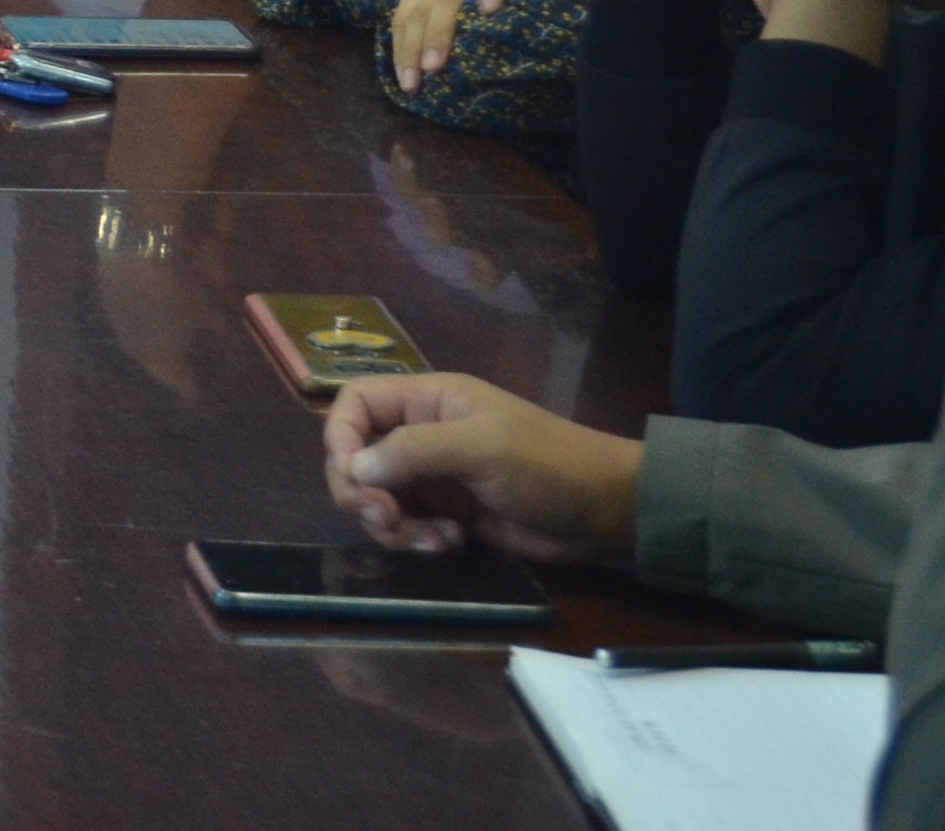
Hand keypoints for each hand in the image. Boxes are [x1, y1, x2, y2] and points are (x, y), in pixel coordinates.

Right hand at [323, 371, 642, 563]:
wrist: (604, 512)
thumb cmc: (548, 464)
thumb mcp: (481, 447)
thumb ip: (414, 451)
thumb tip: (353, 469)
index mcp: (427, 401)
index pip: (355, 403)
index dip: (340, 436)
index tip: (352, 475)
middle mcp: (420, 435)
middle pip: (356, 457)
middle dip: (362, 492)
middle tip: (386, 518)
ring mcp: (432, 478)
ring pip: (376, 498)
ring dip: (392, 524)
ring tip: (435, 539)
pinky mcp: (446, 515)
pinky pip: (405, 527)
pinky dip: (415, 539)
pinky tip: (451, 544)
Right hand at [388, 0, 516, 95]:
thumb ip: (525, 6)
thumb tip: (544, 49)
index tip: (492, 9)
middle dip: (439, 32)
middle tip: (436, 66)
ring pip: (414, 13)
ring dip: (412, 50)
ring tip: (414, 83)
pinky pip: (398, 25)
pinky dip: (400, 53)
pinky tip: (405, 80)